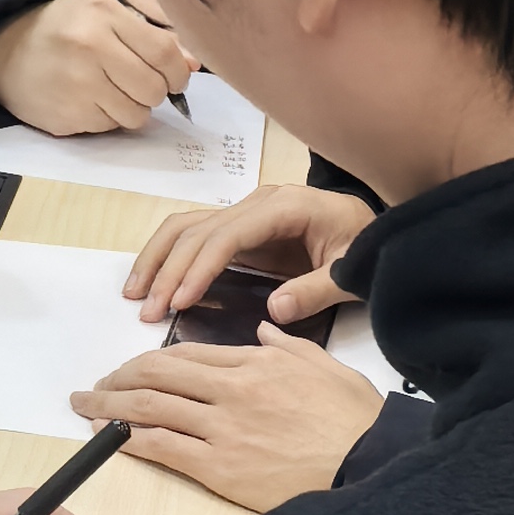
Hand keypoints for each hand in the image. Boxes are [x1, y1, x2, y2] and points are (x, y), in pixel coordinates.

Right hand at [0, 0, 197, 135]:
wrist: (4, 48)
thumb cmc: (68, 23)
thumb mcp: (110, 2)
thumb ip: (156, 19)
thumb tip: (193, 61)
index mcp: (103, 12)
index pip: (166, 51)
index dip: (178, 69)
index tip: (174, 73)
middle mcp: (89, 46)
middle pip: (154, 88)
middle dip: (158, 91)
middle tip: (145, 84)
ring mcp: (75, 85)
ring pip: (137, 115)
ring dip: (135, 107)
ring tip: (116, 91)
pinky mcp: (65, 116)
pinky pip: (110, 127)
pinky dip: (109, 117)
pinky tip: (92, 99)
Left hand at [71, 330, 378, 512]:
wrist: (370, 462)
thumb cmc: (355, 420)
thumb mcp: (326, 368)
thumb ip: (288, 346)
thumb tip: (266, 330)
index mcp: (255, 362)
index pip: (185, 354)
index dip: (148, 360)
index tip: (130, 369)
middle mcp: (231, 389)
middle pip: (156, 374)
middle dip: (117, 379)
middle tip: (95, 387)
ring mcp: (222, 427)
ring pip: (149, 408)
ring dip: (108, 408)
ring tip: (85, 409)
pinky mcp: (220, 466)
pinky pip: (162, 447)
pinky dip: (129, 441)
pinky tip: (110, 440)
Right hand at [121, 181, 373, 327]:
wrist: (379, 229)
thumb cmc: (368, 246)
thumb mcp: (353, 271)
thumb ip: (317, 290)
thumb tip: (275, 311)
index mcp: (284, 207)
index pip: (228, 235)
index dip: (200, 268)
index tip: (180, 302)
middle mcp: (258, 203)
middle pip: (197, 229)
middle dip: (169, 270)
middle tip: (149, 311)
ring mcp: (247, 213)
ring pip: (186, 227)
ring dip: (157, 260)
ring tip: (135, 295)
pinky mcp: (242, 229)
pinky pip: (196, 236)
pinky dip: (169, 257)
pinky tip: (153, 283)